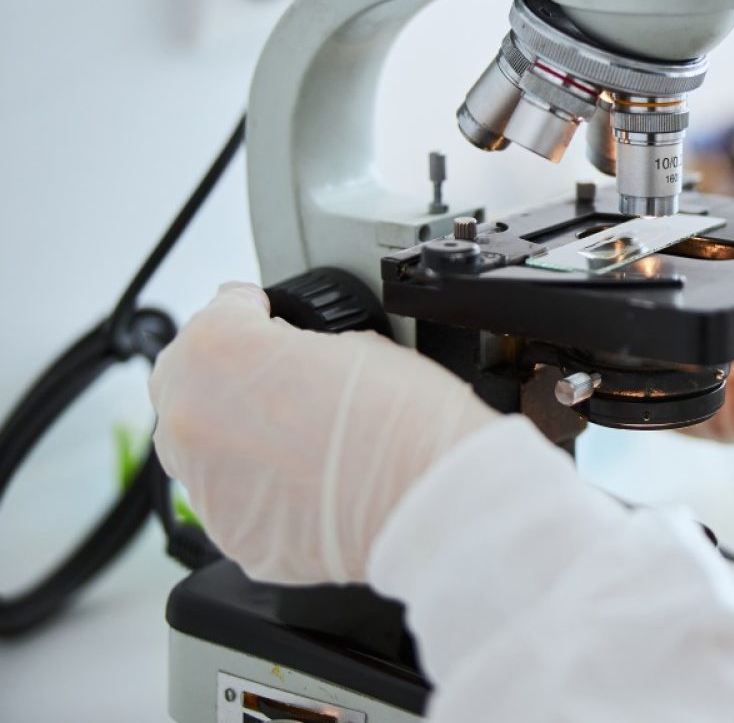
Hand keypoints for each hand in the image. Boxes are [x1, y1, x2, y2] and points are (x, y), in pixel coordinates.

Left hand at [148, 282, 496, 584]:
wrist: (433, 496)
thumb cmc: (405, 417)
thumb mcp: (352, 343)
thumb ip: (293, 349)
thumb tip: (287, 363)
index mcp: (218, 349)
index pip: (221, 311)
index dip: (253, 312)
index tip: (266, 319)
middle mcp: (191, 416)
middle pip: (186, 379)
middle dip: (225, 374)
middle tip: (275, 379)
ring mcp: (203, 483)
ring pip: (203, 447)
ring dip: (237, 435)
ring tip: (300, 439)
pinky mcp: (231, 536)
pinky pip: (233, 501)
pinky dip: (260, 489)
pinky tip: (309, 480)